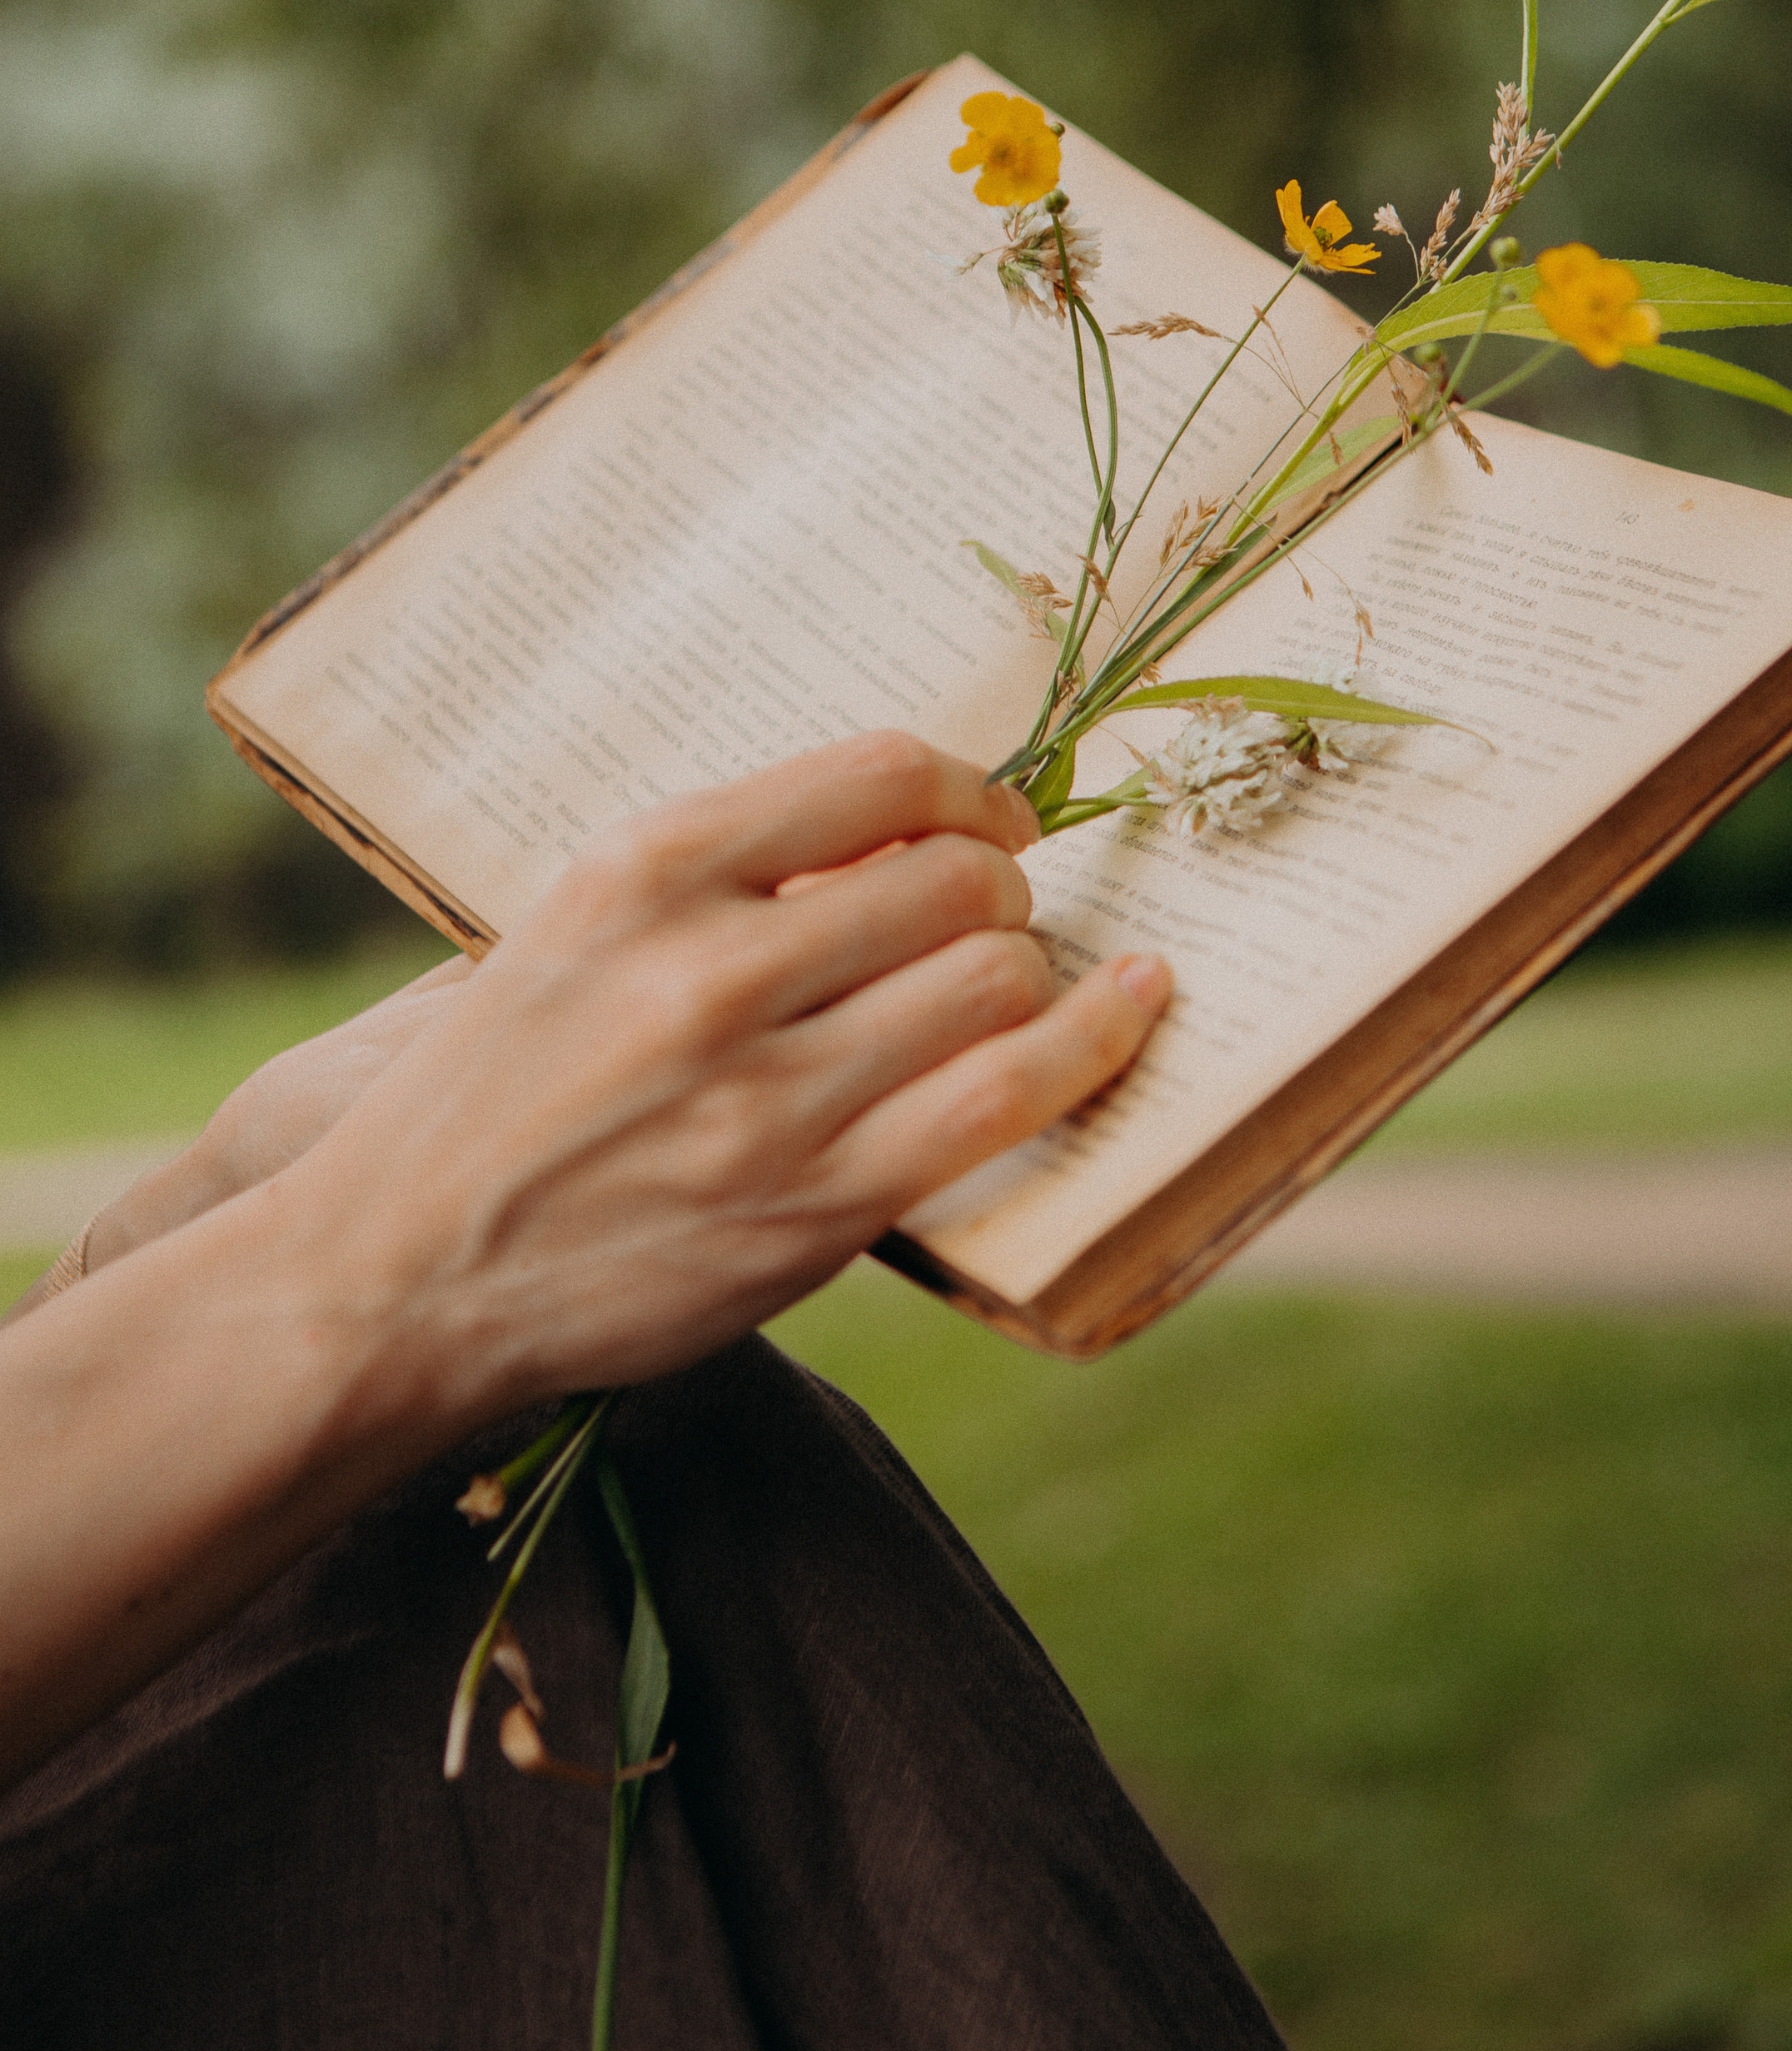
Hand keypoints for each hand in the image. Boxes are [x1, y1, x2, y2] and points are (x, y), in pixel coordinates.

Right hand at [0, 734, 1168, 1783]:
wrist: (396, 1278)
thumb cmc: (491, 1097)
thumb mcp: (574, 933)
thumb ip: (724, 880)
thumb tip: (901, 835)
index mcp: (644, 871)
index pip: (877, 773)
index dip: (969, 788)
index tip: (988, 817)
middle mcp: (712, 969)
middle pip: (956, 878)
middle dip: (1000, 890)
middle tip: (990, 918)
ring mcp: (771, 1096)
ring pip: (999, 978)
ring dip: (1034, 968)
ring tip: (1014, 981)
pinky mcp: (819, 1204)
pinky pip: (1011, 1097)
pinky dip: (1100, 1039)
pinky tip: (1137, 1003)